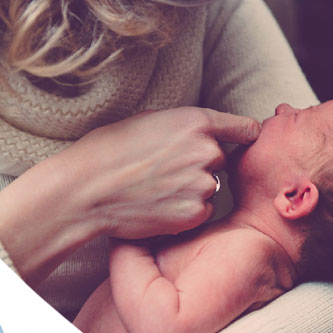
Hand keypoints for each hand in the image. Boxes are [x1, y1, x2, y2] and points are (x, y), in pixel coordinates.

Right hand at [0, 107, 258, 286]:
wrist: (87, 190)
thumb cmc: (108, 150)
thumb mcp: (148, 119)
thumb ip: (183, 125)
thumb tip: (201, 131)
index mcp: (196, 121)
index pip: (244, 127)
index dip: (243, 134)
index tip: (243, 140)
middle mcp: (206, 150)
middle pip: (220, 159)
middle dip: (201, 164)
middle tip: (166, 170)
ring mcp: (202, 184)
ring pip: (210, 187)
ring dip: (193, 189)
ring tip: (157, 189)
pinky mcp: (194, 213)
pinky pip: (202, 211)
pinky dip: (186, 211)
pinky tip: (158, 206)